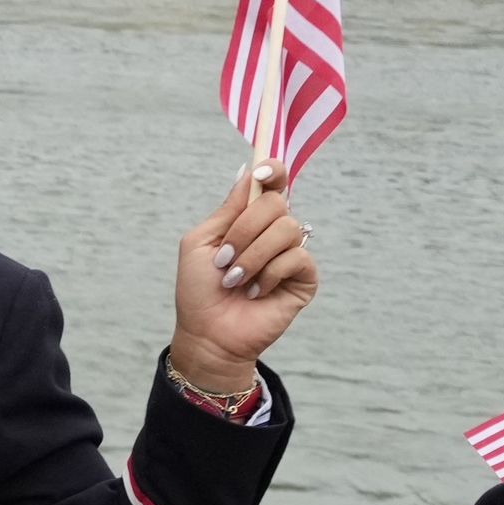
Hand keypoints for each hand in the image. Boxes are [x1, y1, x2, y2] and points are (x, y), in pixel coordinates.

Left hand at [170, 159, 318, 398]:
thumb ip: (228, 209)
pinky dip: (270, 274)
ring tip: (235, 280)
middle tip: (224, 260)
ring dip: (253, 257)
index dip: (273, 170)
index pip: (273, 183)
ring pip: (287, 229)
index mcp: (249, 220)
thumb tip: (248, 171)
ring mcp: (291, 254)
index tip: (263, 173)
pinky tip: (256, 292)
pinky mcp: (304, 278)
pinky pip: (297, 258)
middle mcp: (273, 232)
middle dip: (244, 231)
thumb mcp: (201, 243)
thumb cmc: (199, 291)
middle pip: (277, 203)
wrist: (208, 334)